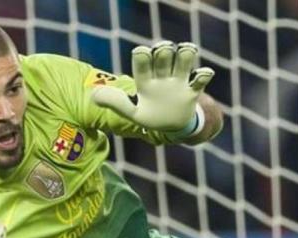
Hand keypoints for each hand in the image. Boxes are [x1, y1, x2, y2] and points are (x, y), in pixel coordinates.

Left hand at [90, 41, 214, 133]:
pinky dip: (203, 74)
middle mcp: (162, 76)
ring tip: (186, 50)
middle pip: (163, 56)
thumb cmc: (151, 117)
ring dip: (185, 54)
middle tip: (163, 50)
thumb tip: (94, 97)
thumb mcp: (133, 113)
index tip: (142, 52)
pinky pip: (200, 80)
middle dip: (163, 50)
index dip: (143, 54)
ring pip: (183, 61)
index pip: (143, 61)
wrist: (173, 127)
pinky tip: (203, 72)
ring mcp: (178, 82)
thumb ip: (116, 104)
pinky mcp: (192, 91)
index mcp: (146, 79)